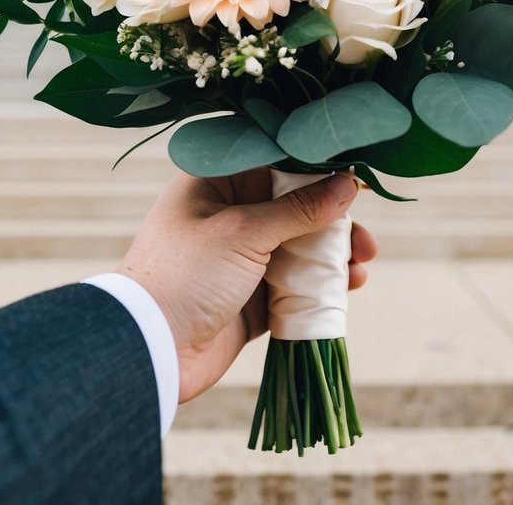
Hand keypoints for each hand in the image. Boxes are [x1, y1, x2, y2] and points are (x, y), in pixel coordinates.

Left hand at [118, 169, 377, 402]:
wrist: (149, 350)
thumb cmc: (186, 274)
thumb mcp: (245, 232)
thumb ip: (300, 209)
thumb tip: (349, 183)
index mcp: (215, 183)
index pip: (274, 162)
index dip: (316, 166)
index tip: (355, 172)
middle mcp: (228, 214)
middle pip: (294, 205)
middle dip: (332, 217)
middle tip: (363, 231)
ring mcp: (240, 257)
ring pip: (299, 246)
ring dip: (332, 253)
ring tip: (362, 261)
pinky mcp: (251, 297)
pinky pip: (295, 284)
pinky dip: (321, 284)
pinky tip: (348, 285)